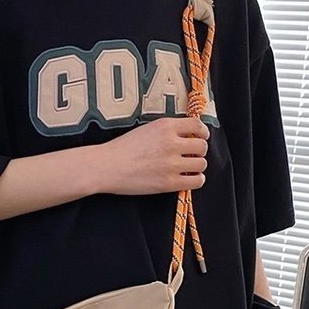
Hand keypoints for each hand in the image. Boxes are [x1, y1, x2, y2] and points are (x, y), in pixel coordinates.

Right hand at [93, 116, 209, 195]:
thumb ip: (165, 131)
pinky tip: (189, 179)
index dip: (202, 132)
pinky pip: (197, 181)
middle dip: (199, 151)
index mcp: (165, 126)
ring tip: (188, 169)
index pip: (197, 125)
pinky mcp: (169, 182)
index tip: (201, 137)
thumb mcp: (145, 129)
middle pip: (202, 146)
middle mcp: (172, 143)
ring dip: (198, 166)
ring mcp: (172, 164)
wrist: (106, 167)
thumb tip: (185, 137)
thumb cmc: (120, 149)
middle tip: (191, 156)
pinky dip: (197, 180)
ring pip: (202, 164)